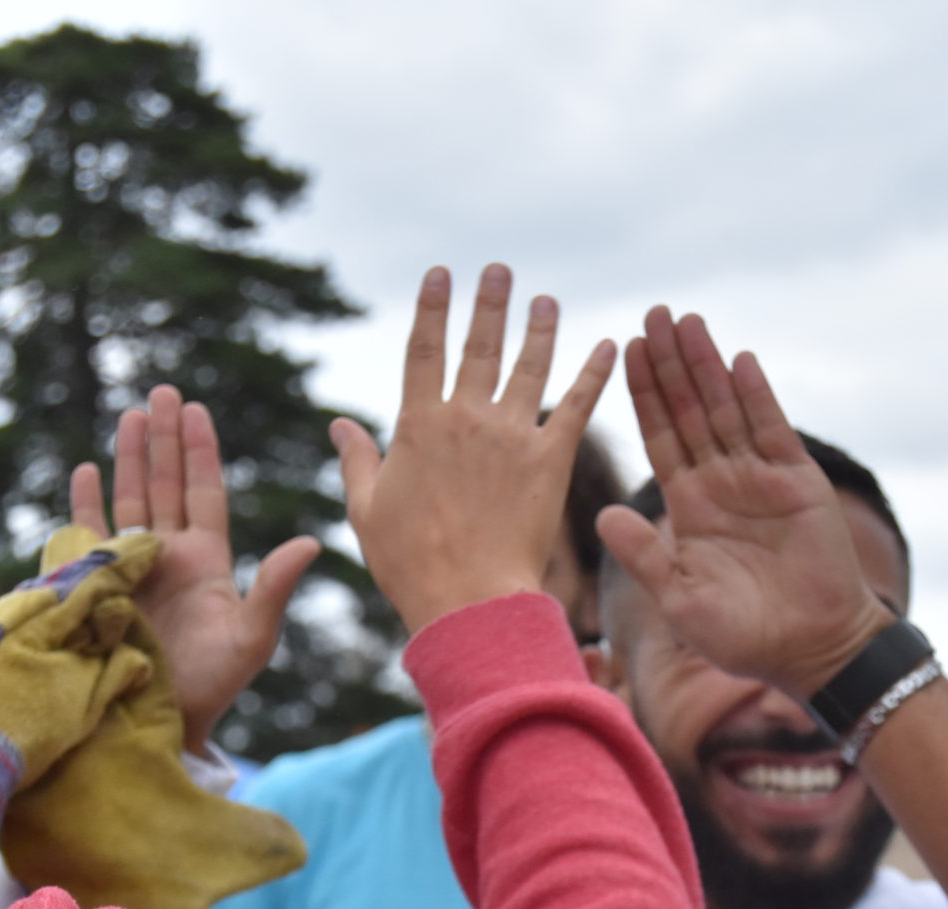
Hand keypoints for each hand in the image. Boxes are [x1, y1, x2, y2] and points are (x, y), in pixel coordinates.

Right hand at [70, 386, 317, 749]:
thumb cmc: (215, 685)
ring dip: (128, 458)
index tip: (195, 409)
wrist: (167, 723)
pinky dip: (86, 505)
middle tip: (160, 390)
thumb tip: (312, 541)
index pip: (204, 491)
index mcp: (207, 560)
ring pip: (131, 499)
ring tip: (129, 415)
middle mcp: (169, 556)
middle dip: (162, 438)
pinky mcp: (101, 586)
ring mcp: (133, 568)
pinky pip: (90, 536)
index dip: (199, 450)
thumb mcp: (253, 635)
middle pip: (166, 483)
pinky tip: (85, 470)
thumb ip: (275, 586)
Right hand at [330, 264, 614, 632]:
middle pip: (480, 346)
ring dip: (540, 329)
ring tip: (546, 301)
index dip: (432, 309)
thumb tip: (338, 425)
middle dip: (490, 304)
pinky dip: (595, 374)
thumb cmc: (410, 565)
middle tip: (500, 271)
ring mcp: (512, 436)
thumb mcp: (367, 511)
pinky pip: (578, 407)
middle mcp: (467, 418)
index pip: (424, 350)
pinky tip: (609, 346)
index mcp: (418, 425)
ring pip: (530, 366)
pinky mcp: (551, 461)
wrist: (468, 599)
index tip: (440, 275)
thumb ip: (357, 462)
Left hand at [594, 307, 888, 698]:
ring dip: (707, 365)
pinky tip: (737, 359)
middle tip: (651, 313)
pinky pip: (771, 429)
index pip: (660, 437)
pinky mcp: (797, 480)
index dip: (643, 395)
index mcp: (688, 506)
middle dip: (670, 364)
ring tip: (686, 321)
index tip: (623, 350)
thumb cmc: (742, 636)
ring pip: (727, 409)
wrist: (809, 650)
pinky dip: (756, 395)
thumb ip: (644, 556)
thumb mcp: (679, 599)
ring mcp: (760, 477)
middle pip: (690, 410)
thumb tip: (600, 515)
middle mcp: (721, 482)